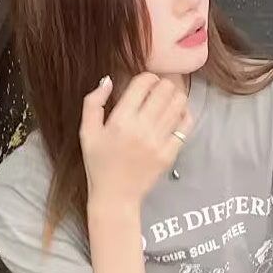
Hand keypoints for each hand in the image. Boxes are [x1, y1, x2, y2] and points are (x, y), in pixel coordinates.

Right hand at [80, 73, 192, 205]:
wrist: (115, 196)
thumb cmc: (99, 164)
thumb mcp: (87, 132)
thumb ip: (93, 103)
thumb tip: (108, 80)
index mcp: (120, 120)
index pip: (143, 84)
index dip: (148, 77)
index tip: (147, 81)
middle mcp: (141, 128)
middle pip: (165, 91)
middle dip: (164, 84)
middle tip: (160, 89)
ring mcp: (158, 142)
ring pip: (178, 105)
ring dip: (176, 97)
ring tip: (169, 99)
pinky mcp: (170, 154)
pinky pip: (185, 127)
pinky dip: (184, 115)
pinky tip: (178, 114)